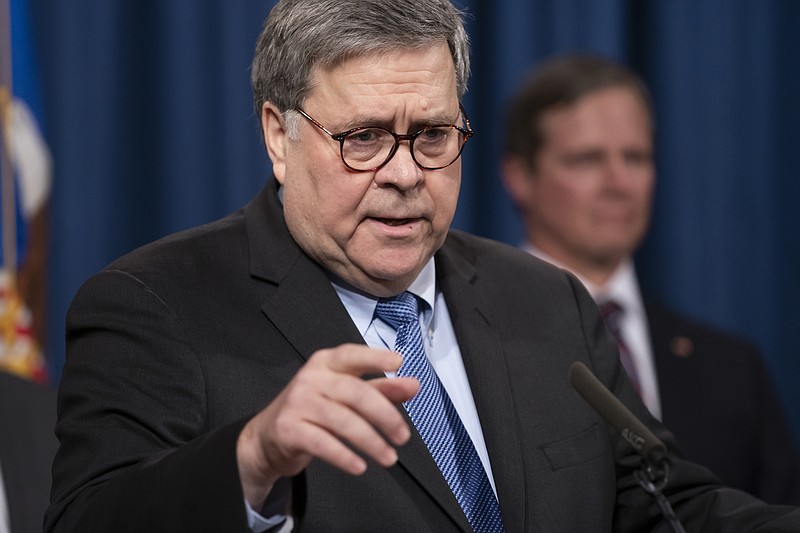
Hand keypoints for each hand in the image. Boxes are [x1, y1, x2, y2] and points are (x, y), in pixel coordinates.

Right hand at [236, 343, 418, 507]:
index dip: (375, 357)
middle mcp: (311, 378)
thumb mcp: (346, 394)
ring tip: (389, 457)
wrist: (267, 437)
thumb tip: (413, 385)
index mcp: (327, 363)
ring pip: (342, 421)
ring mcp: (298, 402)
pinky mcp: (288, 428)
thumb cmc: (312, 409)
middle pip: (355, 392)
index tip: (399, 363)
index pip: (352, 355)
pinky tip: (359, 466)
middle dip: (385, 415)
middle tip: (403, 436)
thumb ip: (380, 389)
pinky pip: (322, 443)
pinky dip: (344, 456)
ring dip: (370, 442)